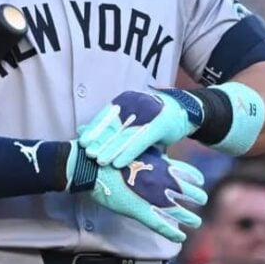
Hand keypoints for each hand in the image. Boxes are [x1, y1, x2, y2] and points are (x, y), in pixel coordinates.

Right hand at [69, 142, 207, 242]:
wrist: (94, 165)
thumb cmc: (114, 154)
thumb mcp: (140, 148)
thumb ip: (154, 155)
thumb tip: (162, 156)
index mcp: (164, 166)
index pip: (190, 174)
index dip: (197, 180)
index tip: (200, 183)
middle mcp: (164, 182)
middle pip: (190, 193)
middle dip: (198, 198)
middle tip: (202, 201)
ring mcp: (153, 198)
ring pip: (180, 212)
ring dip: (190, 218)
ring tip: (196, 222)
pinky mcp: (140, 211)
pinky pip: (161, 225)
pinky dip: (172, 232)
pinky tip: (181, 237)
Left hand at [78, 90, 196, 167]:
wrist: (184, 111)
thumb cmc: (153, 117)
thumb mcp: (130, 119)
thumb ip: (108, 125)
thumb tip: (81, 130)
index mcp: (126, 101)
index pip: (106, 116)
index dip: (94, 129)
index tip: (83, 143)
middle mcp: (135, 104)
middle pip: (114, 125)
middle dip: (100, 140)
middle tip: (88, 154)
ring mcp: (148, 113)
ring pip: (125, 134)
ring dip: (112, 149)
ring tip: (100, 161)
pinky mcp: (159, 124)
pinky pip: (140, 141)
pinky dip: (128, 153)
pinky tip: (118, 163)